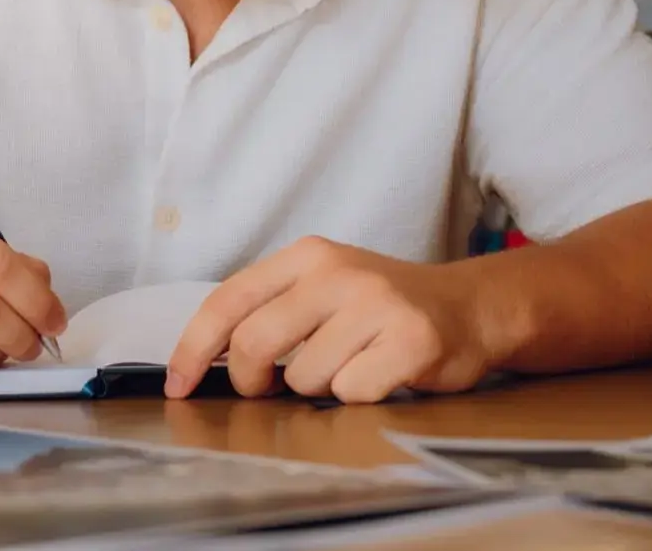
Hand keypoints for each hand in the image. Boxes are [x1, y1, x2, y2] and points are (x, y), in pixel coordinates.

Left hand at [164, 236, 501, 403]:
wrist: (471, 307)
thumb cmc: (386, 307)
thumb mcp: (325, 287)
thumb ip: (272, 309)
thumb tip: (209, 358)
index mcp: (309, 256)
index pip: (228, 300)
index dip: (194, 347)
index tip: (179, 384)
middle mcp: (339, 273)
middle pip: (255, 343)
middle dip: (253, 381)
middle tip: (270, 389)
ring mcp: (377, 305)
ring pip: (304, 378)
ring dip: (319, 388)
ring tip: (351, 366)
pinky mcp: (410, 341)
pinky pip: (351, 393)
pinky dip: (359, 396)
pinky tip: (382, 375)